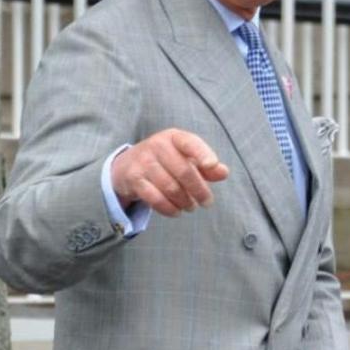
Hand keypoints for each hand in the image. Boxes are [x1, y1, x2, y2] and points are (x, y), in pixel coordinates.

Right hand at [111, 128, 228, 216]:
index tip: (212, 165)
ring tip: (191, 207)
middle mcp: (157, 145)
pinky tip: (177, 212)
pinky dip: (169, 208)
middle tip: (207, 202)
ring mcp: (143, 162)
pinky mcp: (134, 179)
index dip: (202, 153)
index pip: (190, 143)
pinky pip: (155, 198)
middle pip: (183, 171)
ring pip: (170, 187)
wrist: (126, 166)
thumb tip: (223, 172)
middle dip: (199, 190)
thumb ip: (206, 165)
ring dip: (185, 201)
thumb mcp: (184, 157)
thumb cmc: (164, 161)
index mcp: (173, 137)